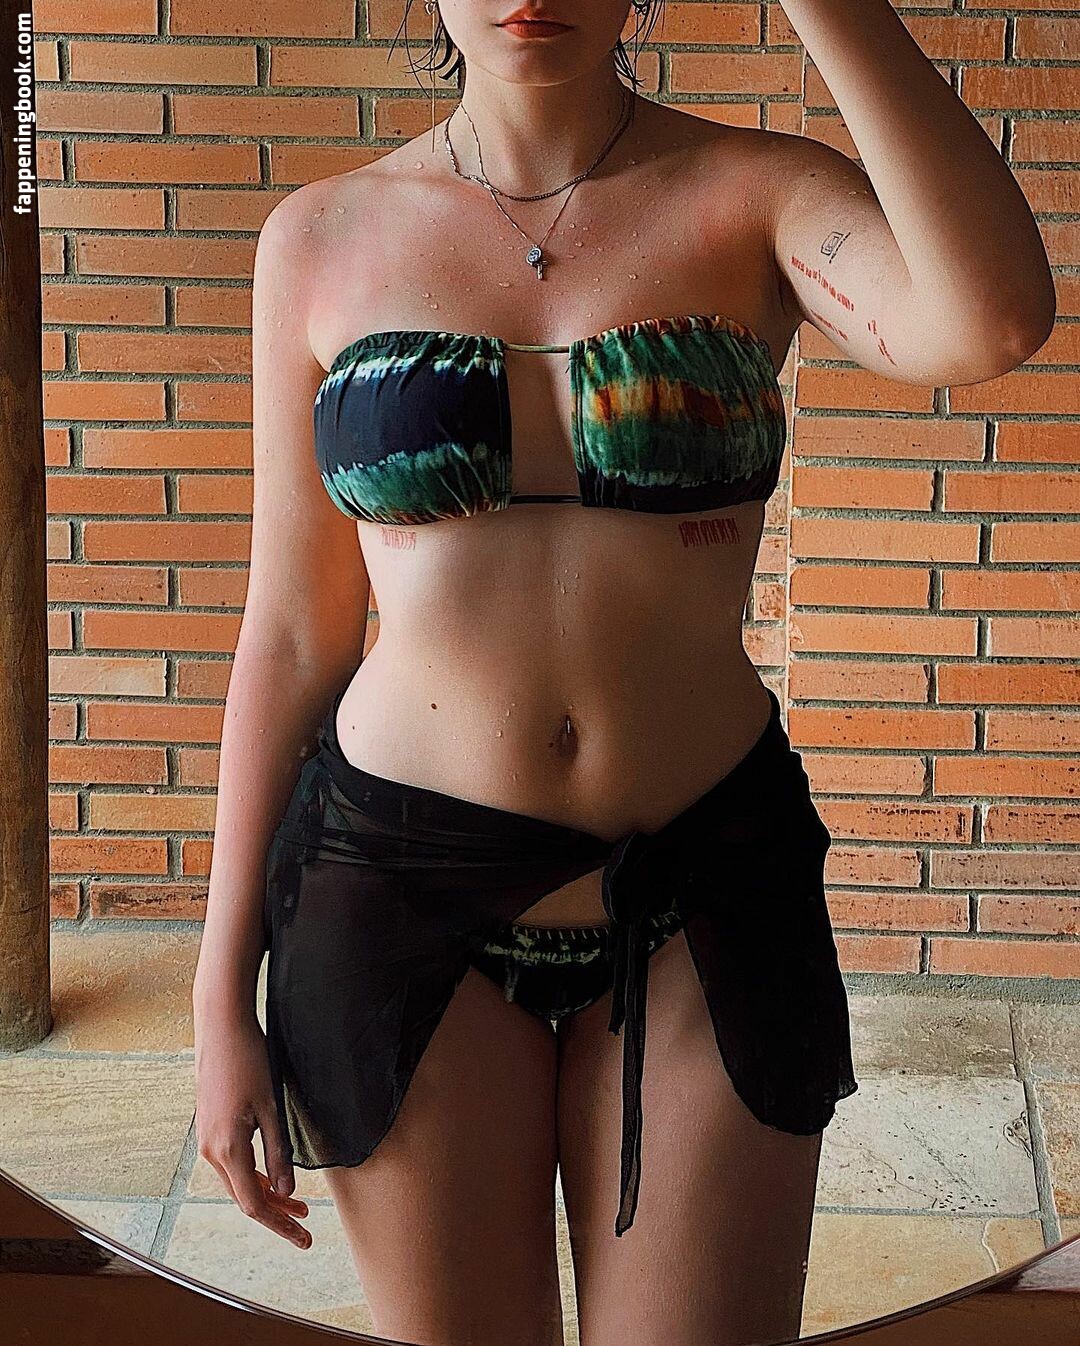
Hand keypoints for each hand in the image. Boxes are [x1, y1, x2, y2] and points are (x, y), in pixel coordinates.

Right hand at [194, 1009, 311, 1248]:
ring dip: (267, 1195)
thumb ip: (278, 1152)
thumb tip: (287, 1192)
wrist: (221, 1028)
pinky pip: (232, 1164)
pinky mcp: (210, 1128)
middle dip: (276, 1214)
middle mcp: (210, 1151)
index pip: (254, 1203)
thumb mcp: (270, 1109)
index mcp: (227, 1149)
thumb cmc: (249, 1061)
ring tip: (298, 1205)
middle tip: (306, 1226)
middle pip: (245, 1197)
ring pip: (238, 1181)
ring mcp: (207, 1140)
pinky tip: (274, 1178)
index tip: (302, 1237)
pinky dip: (254, 1177)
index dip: (279, 1224)